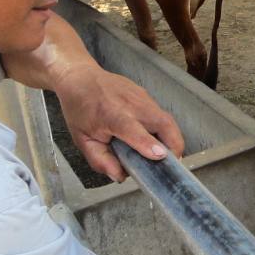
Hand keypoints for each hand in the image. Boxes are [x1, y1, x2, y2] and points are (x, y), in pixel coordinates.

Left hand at [53, 64, 183, 181]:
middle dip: (174, 144)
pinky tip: (157, 140)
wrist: (81, 78)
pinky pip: (161, 116)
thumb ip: (100, 160)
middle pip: (163, 123)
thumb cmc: (80, 107)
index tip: (160, 156)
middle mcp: (131, 105)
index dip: (148, 144)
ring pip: (167, 120)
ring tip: (168, 156)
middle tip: (173, 164)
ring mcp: (142, 98)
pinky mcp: (147, 97)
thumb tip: (120, 176)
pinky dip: (165, 130)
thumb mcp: (82, 139)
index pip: (134, 130)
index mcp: (112, 115)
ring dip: (172, 139)